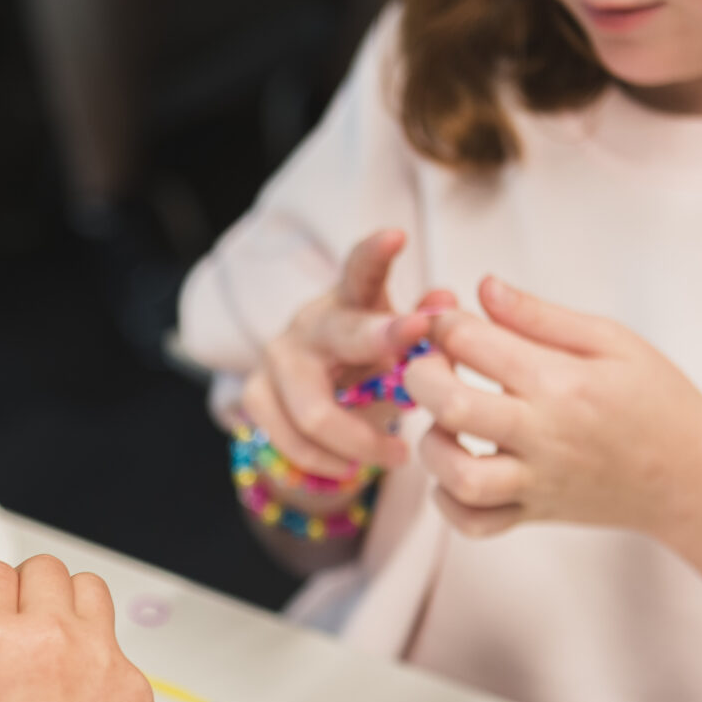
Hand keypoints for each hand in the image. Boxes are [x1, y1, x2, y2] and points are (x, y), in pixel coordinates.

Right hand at [0, 556, 153, 701]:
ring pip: (87, 589)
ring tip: (47, 649)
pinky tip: (70, 700)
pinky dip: (91, 656)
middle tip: (11, 632)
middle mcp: (48, 638)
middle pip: (41, 570)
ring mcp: (99, 659)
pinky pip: (111, 643)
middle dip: (22, 593)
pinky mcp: (132, 685)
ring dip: (64, 607)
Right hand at [236, 228, 452, 483]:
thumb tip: (446, 303)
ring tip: (398, 457)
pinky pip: (293, 442)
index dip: (376, 253)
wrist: (316, 405)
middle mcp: (311, 321)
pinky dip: (328, 462)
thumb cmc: (371, 367)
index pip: (361, 269)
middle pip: (341, 335)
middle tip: (417, 355)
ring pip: (315, 412)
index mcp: (352, 299)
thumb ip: (427, 332)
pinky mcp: (254, 394)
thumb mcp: (403, 351)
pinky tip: (351, 467)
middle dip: (379, 342)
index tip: (397, 235)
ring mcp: (276, 357)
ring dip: (361, 444)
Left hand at [406, 277, 701, 538]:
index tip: (448, 323)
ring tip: (443, 424)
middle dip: (421, 378)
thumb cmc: (655, 399)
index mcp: (562, 381)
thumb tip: (483, 286)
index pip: (474, 344)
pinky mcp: (533, 515)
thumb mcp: (612, 341)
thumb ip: (540, 316)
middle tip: (429, 367)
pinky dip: (449, 502)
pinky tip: (455, 470)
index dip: (445, 325)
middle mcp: (544, 434)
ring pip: (458, 476)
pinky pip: (473, 522)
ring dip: (432, 447)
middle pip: (452, 407)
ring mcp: (536, 482)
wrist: (692, 477)